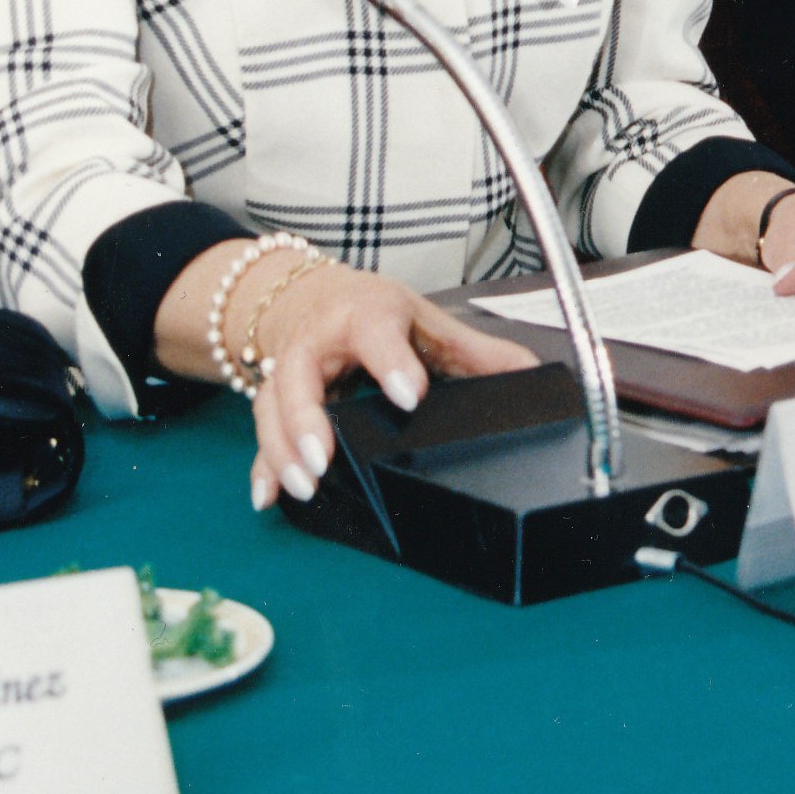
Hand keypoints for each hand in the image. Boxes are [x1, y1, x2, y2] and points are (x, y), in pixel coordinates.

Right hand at [155, 247, 533, 512]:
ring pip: (272, 406)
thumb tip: (536, 376)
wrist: (310, 296)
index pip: (377, 332)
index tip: (410, 396)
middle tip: (326, 458)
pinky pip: (259, 434)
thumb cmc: (373, 313)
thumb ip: (477, 353)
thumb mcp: (427, 321)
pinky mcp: (272, 400)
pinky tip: (267, 497)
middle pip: (301, 374)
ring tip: (305, 486)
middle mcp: (319, 340)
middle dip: (308, 418)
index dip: (392, 362)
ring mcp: (288, 370)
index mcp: (366, 314)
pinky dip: (262, 466)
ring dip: (282, 448)